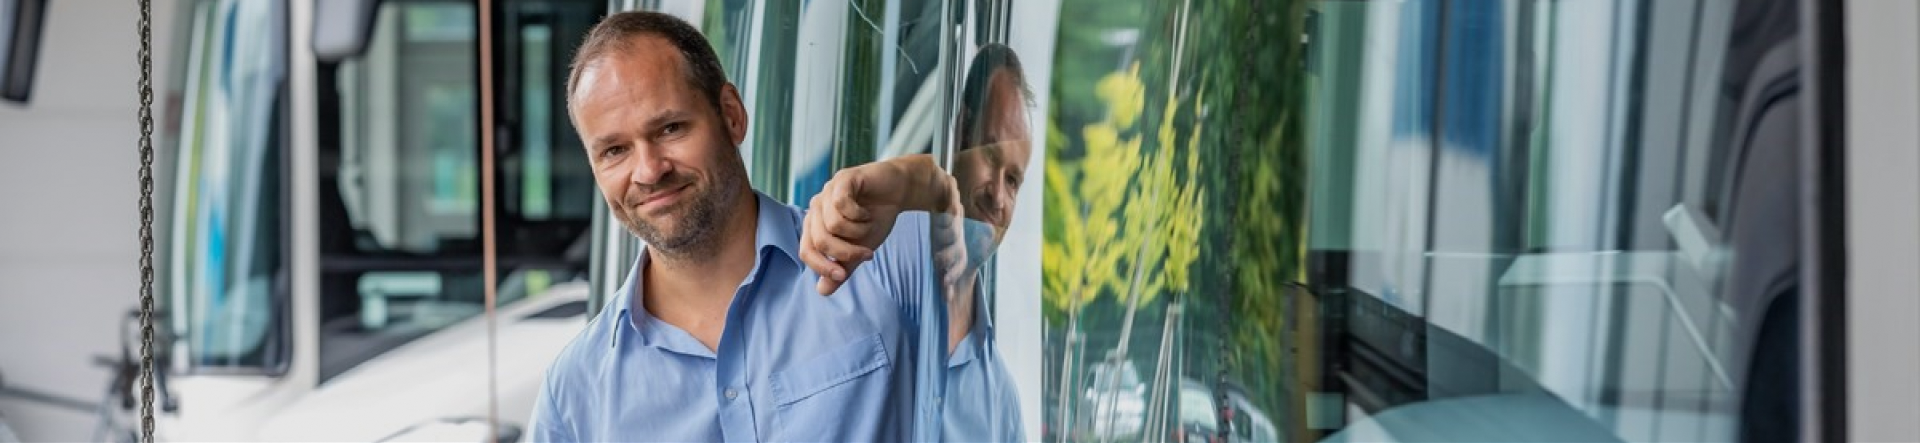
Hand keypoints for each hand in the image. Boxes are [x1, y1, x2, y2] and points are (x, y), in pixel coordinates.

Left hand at [801, 166, 904, 294]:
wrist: (898, 192)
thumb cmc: (876, 218)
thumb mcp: (860, 249)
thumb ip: (843, 268)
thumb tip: (822, 291)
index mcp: (815, 224)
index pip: (806, 250)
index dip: (822, 266)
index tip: (843, 275)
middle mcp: (816, 207)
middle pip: (820, 240)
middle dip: (846, 252)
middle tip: (867, 255)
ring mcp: (827, 191)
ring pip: (833, 224)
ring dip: (858, 232)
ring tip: (868, 226)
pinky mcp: (842, 179)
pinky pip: (842, 203)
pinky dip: (859, 215)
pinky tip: (867, 213)